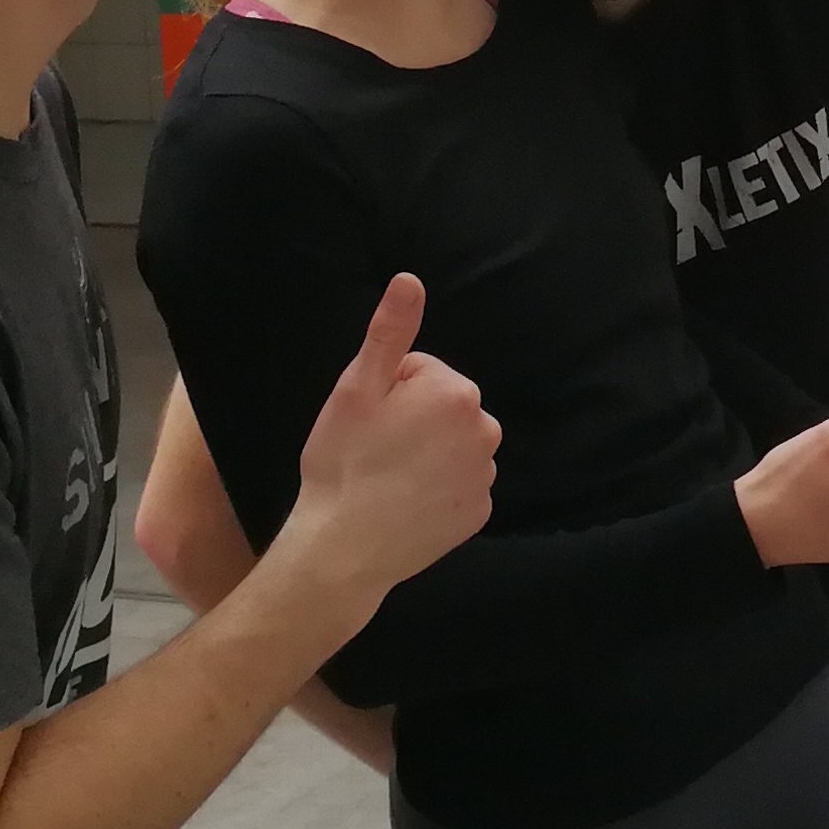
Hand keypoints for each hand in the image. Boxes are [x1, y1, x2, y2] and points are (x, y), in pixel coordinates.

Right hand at [284, 276, 497, 603]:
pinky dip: (436, 488)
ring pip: (451, 445)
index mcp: (456, 393)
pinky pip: (458, 484)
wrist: (343, 548)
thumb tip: (411, 280)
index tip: (368, 421)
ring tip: (385, 476)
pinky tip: (404, 501)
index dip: (387, 391)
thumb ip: (390, 332)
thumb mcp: (356, 389)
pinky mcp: (479, 512)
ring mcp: (485, 475)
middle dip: (411, 419)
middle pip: (442, 407)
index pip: (420, 371)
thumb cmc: (343, 463)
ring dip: (425, 453)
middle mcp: (485, 430)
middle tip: (374, 448)